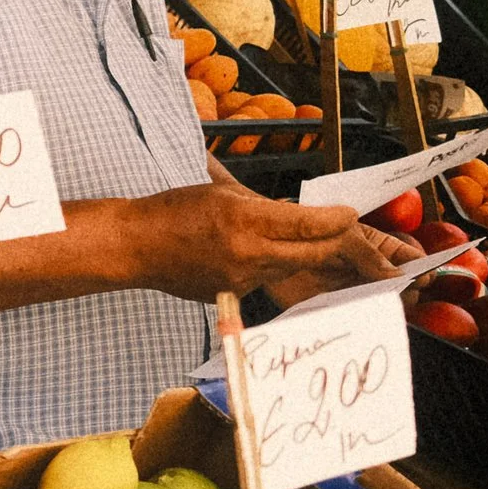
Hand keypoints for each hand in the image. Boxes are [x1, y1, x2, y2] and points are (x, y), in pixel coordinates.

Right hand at [124, 185, 371, 302]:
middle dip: (339, 245)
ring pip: (292, 268)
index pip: (307, 223)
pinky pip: (267, 279)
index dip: (336, 220)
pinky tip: (260, 255)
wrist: (134, 247)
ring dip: (304, 255)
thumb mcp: (220, 193)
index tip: (350, 214)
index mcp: (243, 221)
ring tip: (309, 243)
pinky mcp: (234, 295)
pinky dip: (274, 266)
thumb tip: (301, 216)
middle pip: (313, 253)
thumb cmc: (171, 212)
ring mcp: (241, 279)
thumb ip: (263, 206)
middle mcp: (247, 253)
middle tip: (353, 238)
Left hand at [260, 221, 408, 309]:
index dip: (421, 268)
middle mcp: (369, 270)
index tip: (424, 276)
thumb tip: (396, 275)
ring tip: (378, 301)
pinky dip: (358, 316)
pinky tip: (358, 311)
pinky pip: (351, 314)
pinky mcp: (332, 305)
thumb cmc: (310, 230)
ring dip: (381, 304)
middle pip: (398, 286)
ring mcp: (352, 288)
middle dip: (403, 290)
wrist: (269, 242)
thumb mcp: (344, 234)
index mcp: (377, 247)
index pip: (409, 259)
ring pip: (377, 302)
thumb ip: (369, 253)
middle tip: (399, 292)